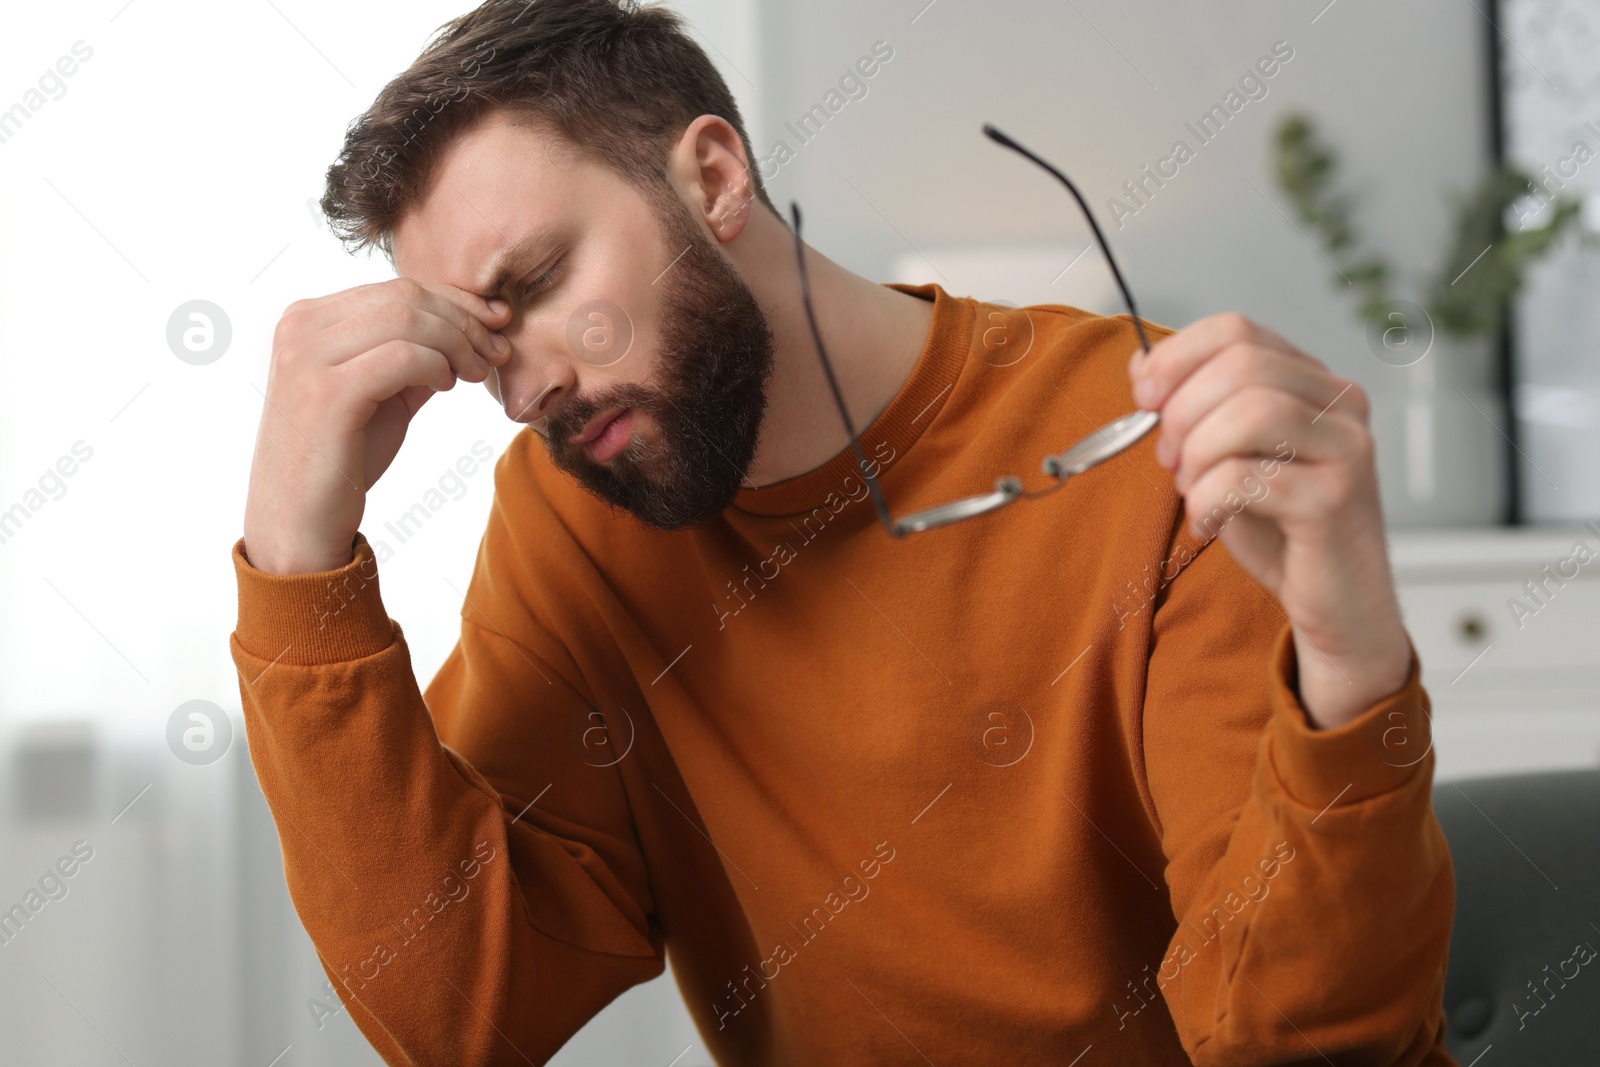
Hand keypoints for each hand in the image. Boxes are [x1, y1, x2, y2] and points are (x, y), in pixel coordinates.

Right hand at [242, 278, 513, 574]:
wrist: (298, 523)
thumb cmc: (341, 459)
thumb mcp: (384, 394)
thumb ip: (414, 357)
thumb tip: (470, 328)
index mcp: (308, 318)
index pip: (397, 287)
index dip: (457, 300)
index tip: (497, 321)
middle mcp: (301, 326)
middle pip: (406, 296)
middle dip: (465, 321)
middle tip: (498, 353)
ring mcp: (308, 356)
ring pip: (408, 318)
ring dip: (459, 343)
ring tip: (477, 373)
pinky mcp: (327, 391)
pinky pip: (404, 356)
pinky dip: (439, 366)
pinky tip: (448, 387)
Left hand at [1128, 312, 1410, 728]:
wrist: (1335, 605)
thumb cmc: (1280, 530)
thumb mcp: (1224, 459)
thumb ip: (1192, 409)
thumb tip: (1139, 361)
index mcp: (1311, 382)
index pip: (1236, 330)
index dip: (1176, 357)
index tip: (1143, 398)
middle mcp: (1340, 402)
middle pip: (1239, 364)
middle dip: (1182, 412)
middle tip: (1170, 462)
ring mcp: (1346, 446)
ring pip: (1249, 410)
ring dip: (1197, 454)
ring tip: (1193, 492)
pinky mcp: (1337, 495)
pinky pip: (1247, 476)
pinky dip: (1208, 501)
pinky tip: (1210, 524)